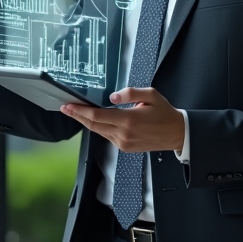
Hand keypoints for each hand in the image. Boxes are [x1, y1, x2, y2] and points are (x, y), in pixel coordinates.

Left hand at [61, 87, 184, 151]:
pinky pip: (108, 136)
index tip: (68, 106)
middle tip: (66, 108)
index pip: (97, 116)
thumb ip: (130, 93)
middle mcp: (123, 134)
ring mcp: (123, 143)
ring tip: (77, 112)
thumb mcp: (151, 95)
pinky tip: (96, 120)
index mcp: (129, 120)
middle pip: (93, 125)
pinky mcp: (125, 147)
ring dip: (87, 122)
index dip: (80, 111)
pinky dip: (100, 127)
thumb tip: (112, 97)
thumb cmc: (165, 113)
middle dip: (78, 116)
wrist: (177, 134)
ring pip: (99, 131)